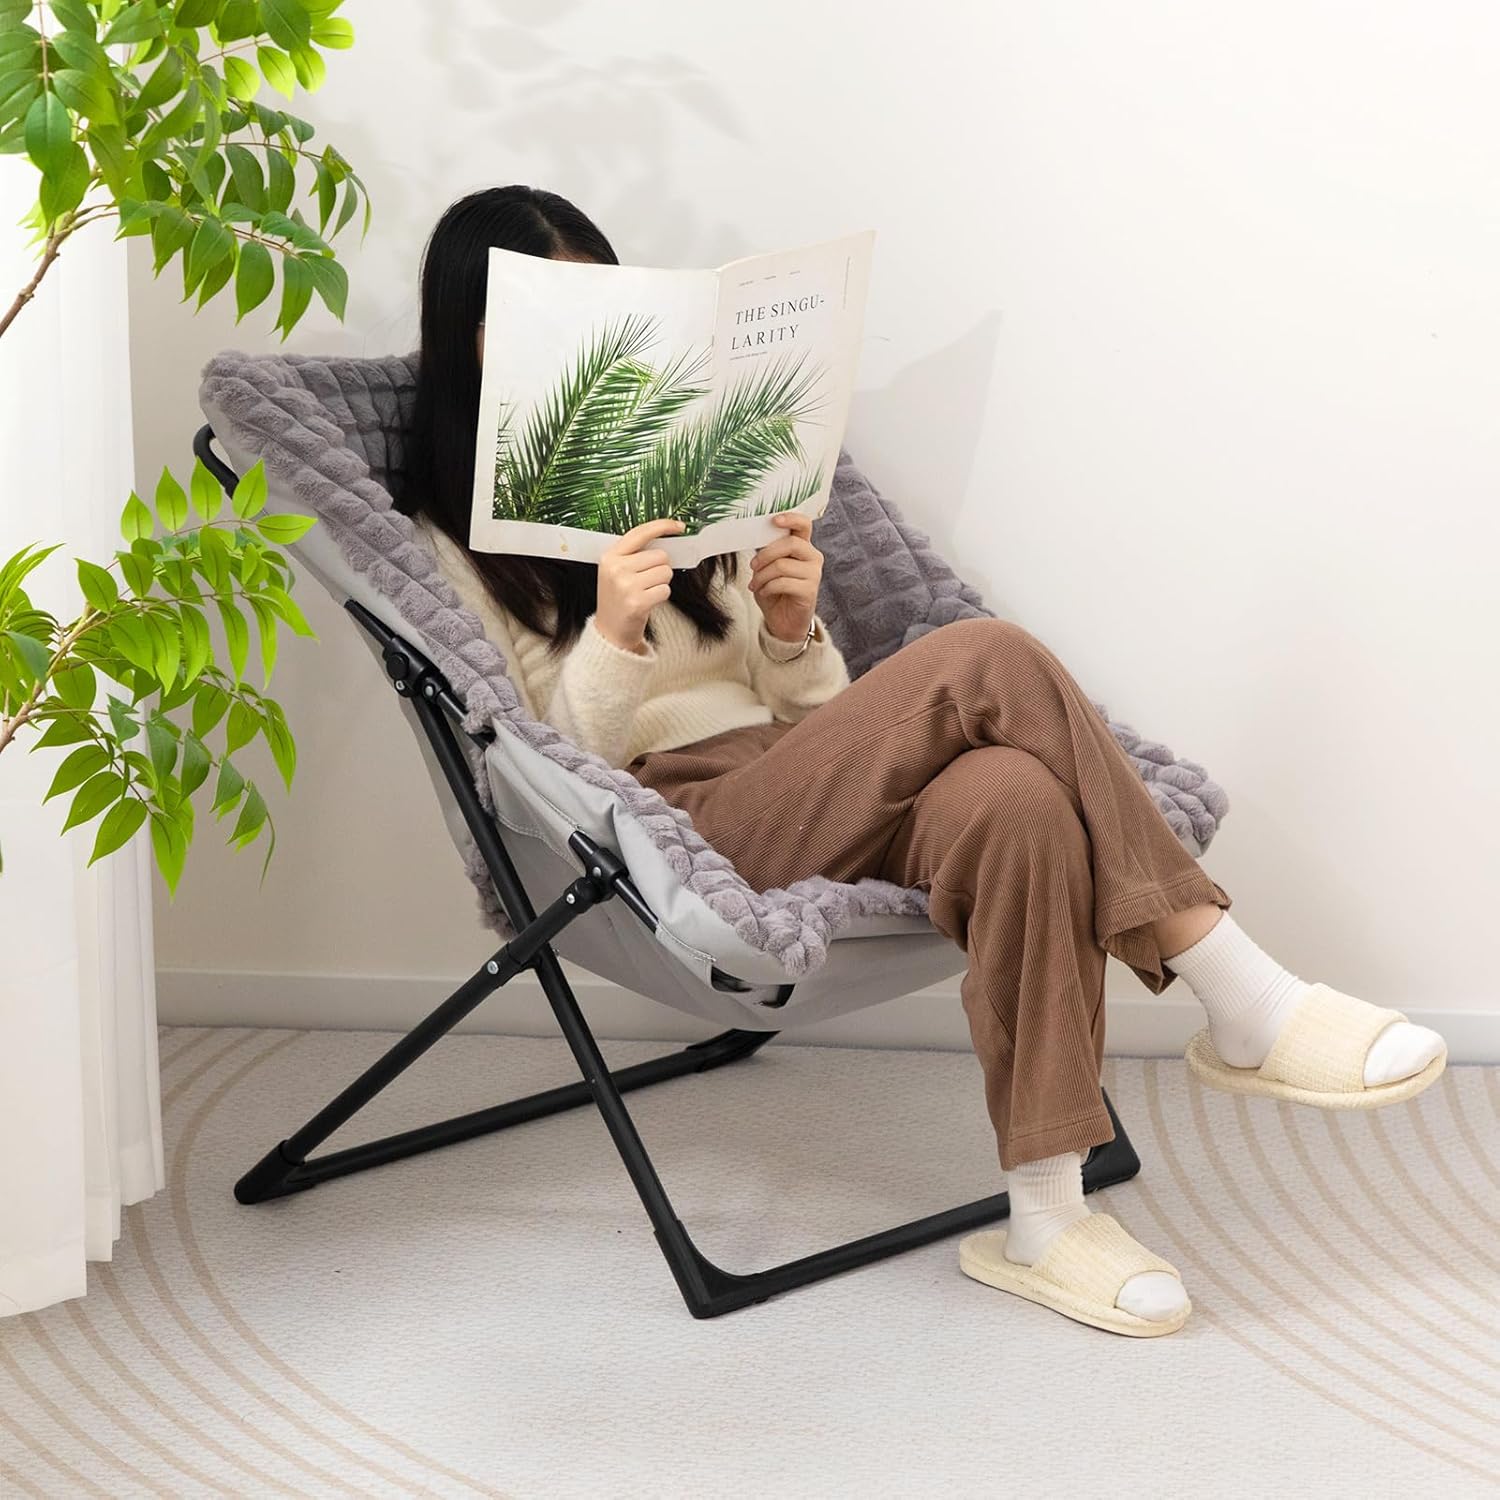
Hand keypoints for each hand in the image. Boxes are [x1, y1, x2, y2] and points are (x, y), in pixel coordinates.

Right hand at [595, 518, 683, 652]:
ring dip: (662, 583)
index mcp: (610, 556)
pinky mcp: (638, 602)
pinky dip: (661, 596)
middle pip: (660, 555)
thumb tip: (667, 539)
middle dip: (661, 568)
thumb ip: (635, 554)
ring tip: (646, 592)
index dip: (663, 526)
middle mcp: (616, 568)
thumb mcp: (616, 571)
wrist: (610, 632)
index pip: (640, 533)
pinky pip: (665, 590)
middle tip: (647, 581)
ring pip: (665, 572)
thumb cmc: (618, 599)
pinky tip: (648, 602)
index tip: (679, 526)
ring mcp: (626, 586)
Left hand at [748, 512, 822, 642]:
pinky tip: (763, 592)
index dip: (791, 518)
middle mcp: (812, 557)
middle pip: (790, 544)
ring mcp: (814, 574)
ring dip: (762, 575)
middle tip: (753, 566)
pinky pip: (783, 583)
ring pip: (782, 565)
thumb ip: (769, 552)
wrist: (783, 620)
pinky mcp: (810, 591)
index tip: (774, 520)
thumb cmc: (775, 591)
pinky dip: (767, 587)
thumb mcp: (768, 567)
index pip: (804, 525)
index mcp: (803, 546)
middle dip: (765, 555)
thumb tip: (757, 538)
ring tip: (755, 584)